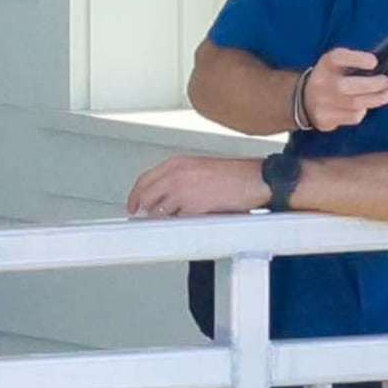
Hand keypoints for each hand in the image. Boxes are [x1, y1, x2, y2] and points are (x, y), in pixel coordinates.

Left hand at [126, 153, 271, 219]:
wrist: (255, 179)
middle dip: (144, 209)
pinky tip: (194, 220)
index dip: (135, 195)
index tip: (132, 204)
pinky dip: (182, 223)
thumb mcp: (200, 168)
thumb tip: (163, 195)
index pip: (144, 179)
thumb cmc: (235, 175)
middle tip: (146, 217)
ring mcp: (182, 191)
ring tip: (183, 216)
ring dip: (166, 218)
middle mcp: (176, 175)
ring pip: (160, 212)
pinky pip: (177, 221)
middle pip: (146, 196)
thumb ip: (179, 179)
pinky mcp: (192, 207)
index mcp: (178, 163)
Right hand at [295, 46, 387, 132]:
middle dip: (373, 85)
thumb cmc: (332, 78)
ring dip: (377, 99)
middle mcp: (321, 82)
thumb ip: (356, 62)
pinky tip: (364, 106)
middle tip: (387, 82)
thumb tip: (384, 67)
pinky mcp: (326, 119)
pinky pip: (352, 117)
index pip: (338, 58)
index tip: (374, 62)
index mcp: (326, 64)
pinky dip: (363, 112)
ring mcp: (321, 102)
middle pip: (346, 86)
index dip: (357, 59)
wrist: (306, 98)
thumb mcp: (339, 63)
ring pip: (354, 104)